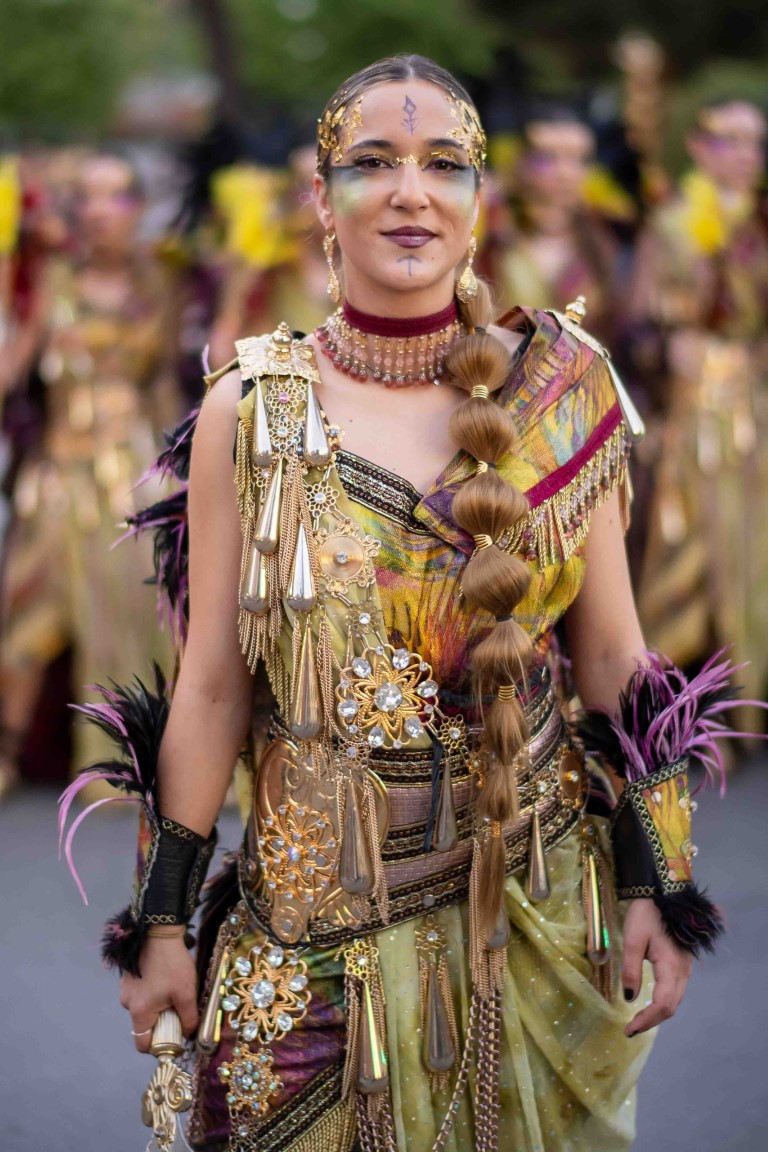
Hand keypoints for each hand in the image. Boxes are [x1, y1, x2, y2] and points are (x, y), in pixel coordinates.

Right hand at [119, 935, 198, 1053]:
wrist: (159, 932)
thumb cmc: (172, 964)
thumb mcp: (186, 992)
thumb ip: (188, 1018)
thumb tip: (188, 1035)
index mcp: (139, 1011)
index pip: (141, 1044)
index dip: (157, 1046)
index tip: (172, 1038)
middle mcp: (127, 1003)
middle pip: (143, 1025)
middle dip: (160, 1023)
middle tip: (176, 1012)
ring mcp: (125, 989)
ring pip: (142, 1008)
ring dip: (156, 1006)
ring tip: (171, 992)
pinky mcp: (128, 977)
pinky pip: (140, 994)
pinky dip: (150, 994)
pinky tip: (163, 980)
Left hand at [621, 897, 692, 1036]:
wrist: (664, 895)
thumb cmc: (646, 914)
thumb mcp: (633, 940)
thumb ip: (631, 970)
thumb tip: (630, 998)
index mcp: (671, 967)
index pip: (662, 1005)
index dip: (647, 1021)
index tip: (629, 1030)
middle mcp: (683, 972)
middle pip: (671, 1006)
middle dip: (651, 1021)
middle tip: (630, 1028)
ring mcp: (686, 968)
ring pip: (675, 999)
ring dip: (658, 1013)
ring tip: (638, 1019)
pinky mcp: (683, 963)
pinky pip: (675, 990)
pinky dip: (663, 1002)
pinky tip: (650, 1002)